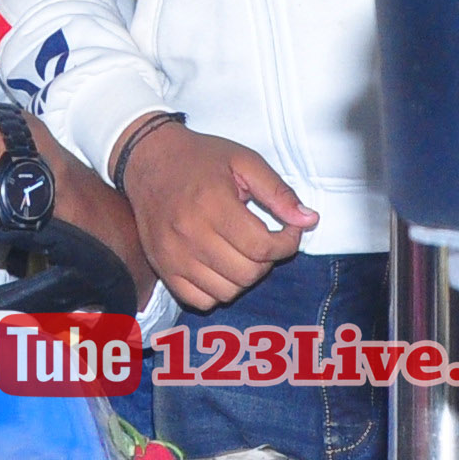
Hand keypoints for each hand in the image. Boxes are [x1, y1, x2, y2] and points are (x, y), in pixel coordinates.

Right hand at [116, 122, 314, 308]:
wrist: (148, 160)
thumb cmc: (200, 158)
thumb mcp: (245, 162)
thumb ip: (279, 192)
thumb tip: (310, 220)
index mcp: (213, 204)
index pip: (262, 247)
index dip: (287, 243)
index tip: (288, 230)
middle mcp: (190, 234)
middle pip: (248, 273)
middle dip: (267, 260)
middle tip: (263, 239)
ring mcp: (173, 255)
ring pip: (227, 292)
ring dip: (244, 276)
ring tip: (241, 251)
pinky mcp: (162, 268)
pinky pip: (200, 300)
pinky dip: (217, 290)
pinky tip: (220, 266)